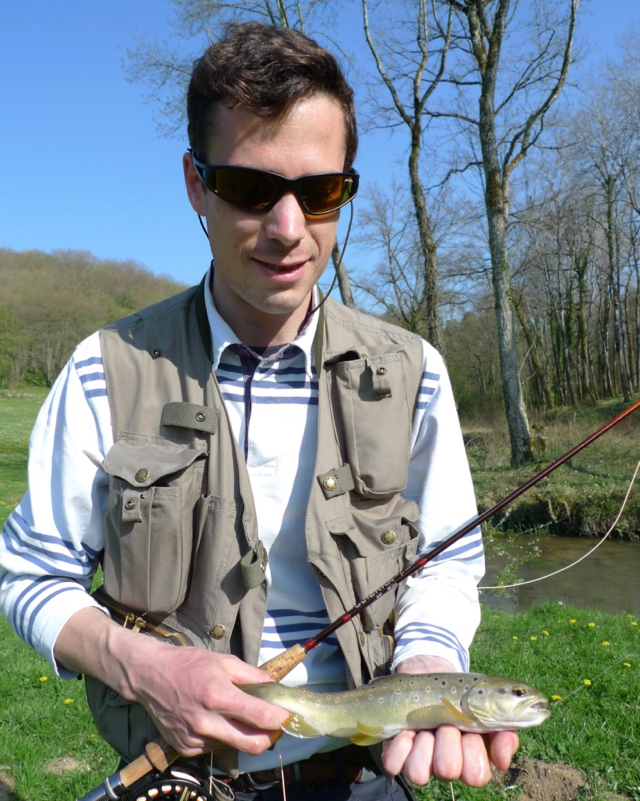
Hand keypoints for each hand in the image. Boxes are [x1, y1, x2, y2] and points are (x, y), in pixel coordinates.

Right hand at [128, 642, 290, 756]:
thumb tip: (276, 689)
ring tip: (232, 714)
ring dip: (241, 734)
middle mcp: (206, 722)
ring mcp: (194, 738)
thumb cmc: (189, 664)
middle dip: (269, 737)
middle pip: (253, 745)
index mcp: (217, 695)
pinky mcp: (185, 749)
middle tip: (271, 725)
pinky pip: (214, 747)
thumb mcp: (224, 661)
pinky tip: (212, 719)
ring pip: (233, 746)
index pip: (260, 717)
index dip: (280, 718)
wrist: (150, 675)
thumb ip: (253, 676)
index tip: (286, 715)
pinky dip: (221, 736)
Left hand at [381, 656, 518, 786]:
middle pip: (447, 771)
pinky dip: (400, 745)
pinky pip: (394, 764)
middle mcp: (445, 764)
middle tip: (448, 723)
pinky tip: (406, 731)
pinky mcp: (397, 753)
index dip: (474, 755)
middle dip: (448, 742)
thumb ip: (503, 731)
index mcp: (470, 757)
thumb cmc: (463, 695)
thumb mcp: (488, 705)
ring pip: (419, 773)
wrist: (433, 675)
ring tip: (426, 726)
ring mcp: (420, 760)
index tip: (472, 732)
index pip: (476, 776)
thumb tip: (501, 762)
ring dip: (423, 744)